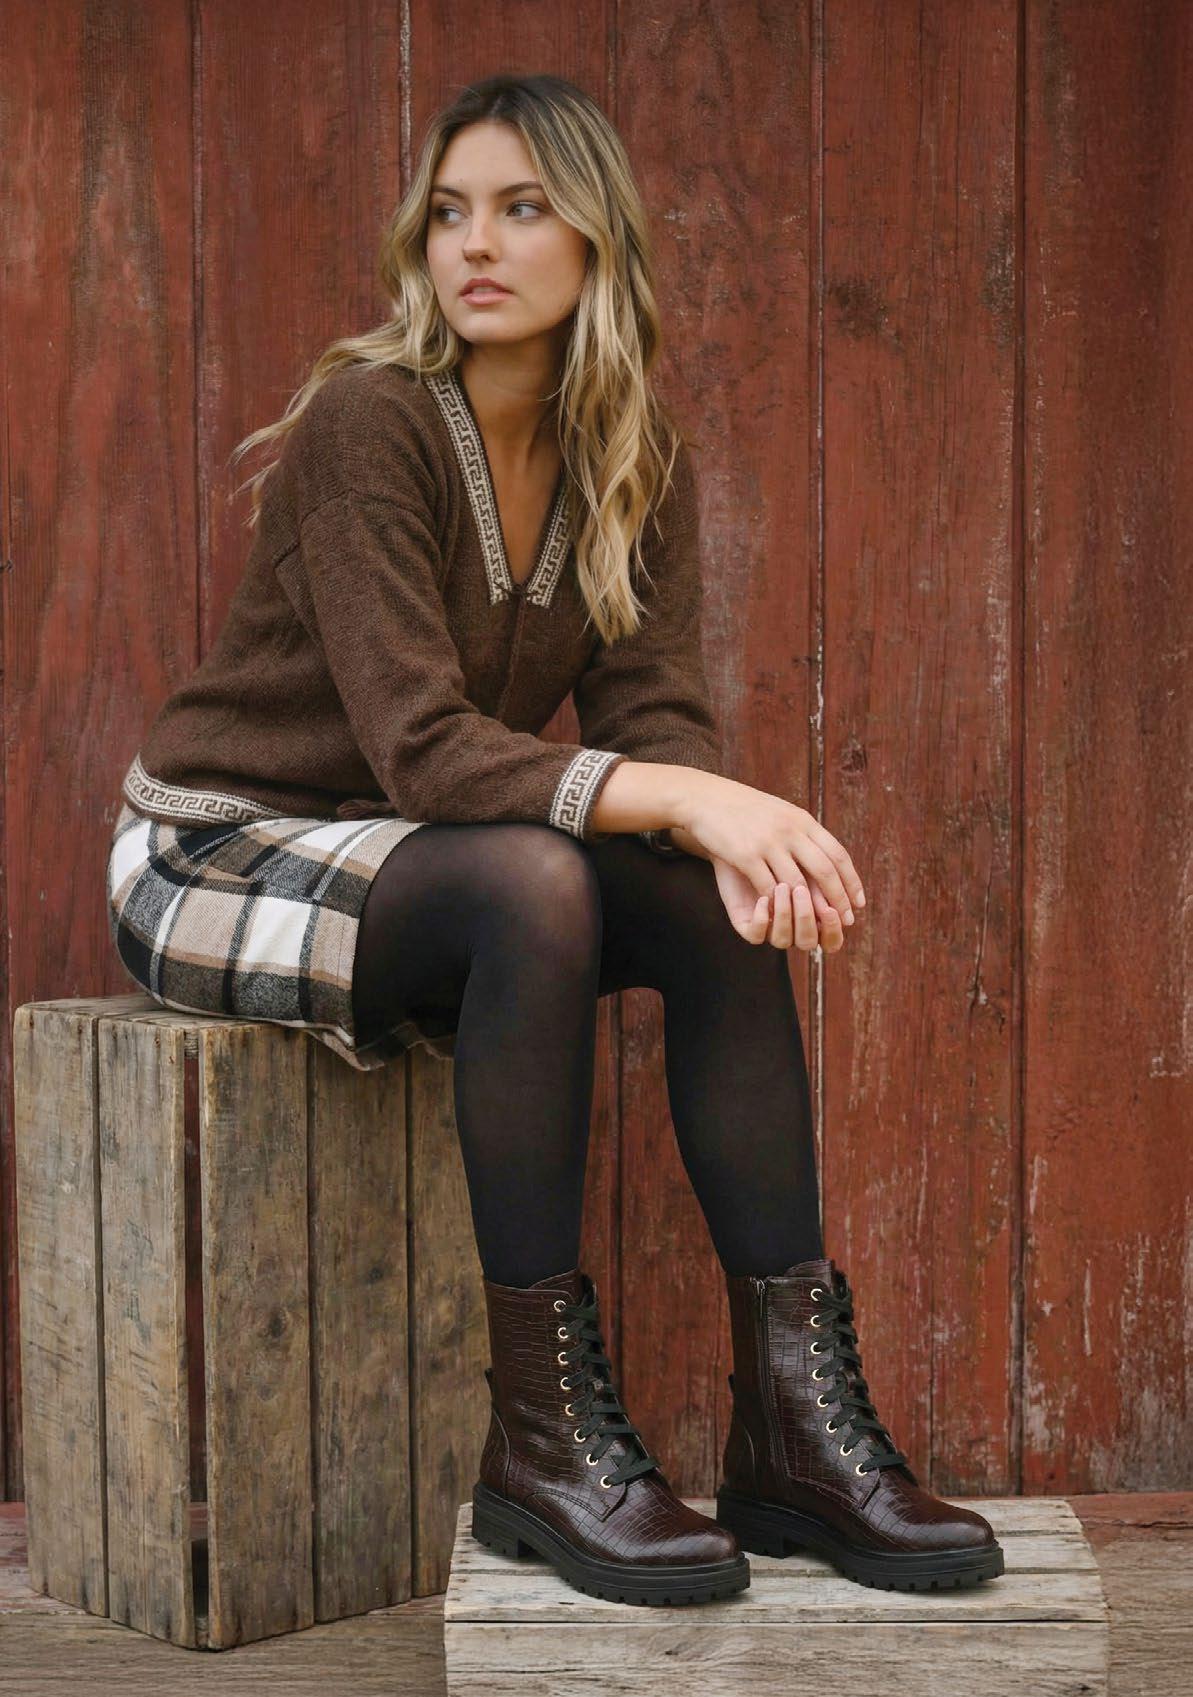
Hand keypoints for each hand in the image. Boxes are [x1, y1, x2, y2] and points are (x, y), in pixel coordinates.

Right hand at [676, 773, 865, 947]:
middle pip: (824, 870)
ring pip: (797, 883)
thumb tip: (829, 859)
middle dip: (837, 899)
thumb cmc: (745, 810)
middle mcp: (790, 830)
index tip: (857, 903)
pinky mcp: (745, 855)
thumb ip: (804, 834)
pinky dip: (776, 905)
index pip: (838, 854)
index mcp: (802, 820)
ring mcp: (768, 842)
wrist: (706, 800)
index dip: (851, 881)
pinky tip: (781, 916)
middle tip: (844, 920)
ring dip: (808, 908)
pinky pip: (767, 886)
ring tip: (816, 924)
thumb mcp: (782, 813)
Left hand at [711, 856, 849, 950]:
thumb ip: (824, 879)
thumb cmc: (781, 843)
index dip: (832, 929)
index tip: (831, 910)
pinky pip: (755, 935)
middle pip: (808, 941)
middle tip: (801, 892)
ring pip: (782, 940)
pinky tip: (762, 899)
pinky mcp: (745, 922)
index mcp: (814, 915)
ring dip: (784, 915)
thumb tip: (848, 900)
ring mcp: (769, 925)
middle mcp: (793, 925)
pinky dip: (761, 920)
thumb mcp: (807, 859)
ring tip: (781, 887)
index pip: (831, 939)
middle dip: (806, 919)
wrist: (741, 834)